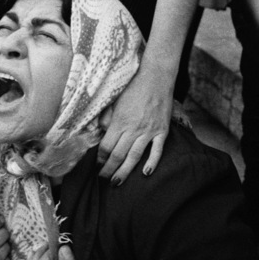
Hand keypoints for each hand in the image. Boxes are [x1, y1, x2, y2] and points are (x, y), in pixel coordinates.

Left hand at [96, 64, 171, 184]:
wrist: (156, 77)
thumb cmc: (133, 87)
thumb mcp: (115, 100)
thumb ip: (107, 117)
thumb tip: (101, 132)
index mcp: (119, 121)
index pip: (106, 146)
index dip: (100, 159)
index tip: (96, 165)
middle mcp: (133, 128)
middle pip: (118, 155)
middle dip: (109, 170)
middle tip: (103, 180)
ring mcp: (149, 131)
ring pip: (134, 157)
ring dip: (124, 171)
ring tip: (117, 182)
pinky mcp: (162, 131)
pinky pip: (157, 150)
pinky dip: (151, 162)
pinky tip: (145, 173)